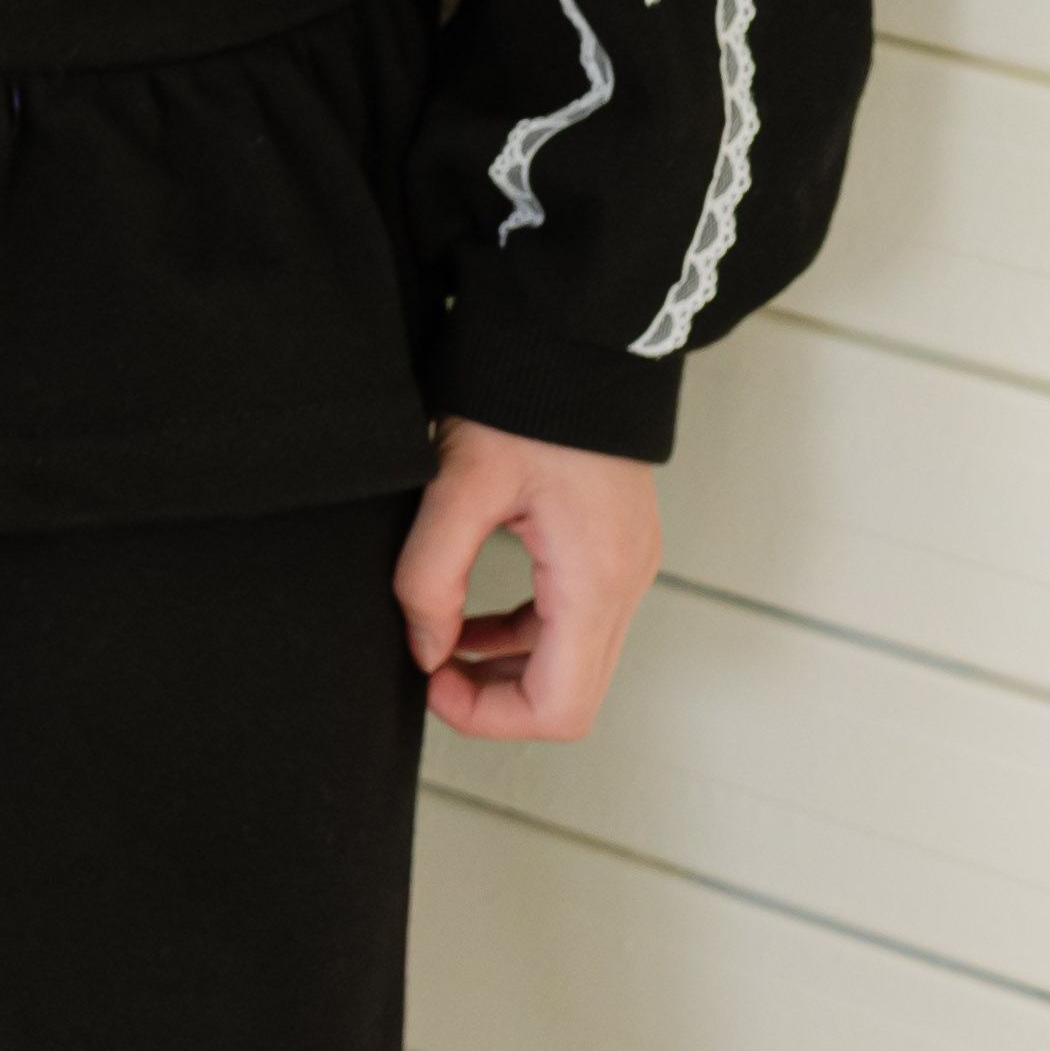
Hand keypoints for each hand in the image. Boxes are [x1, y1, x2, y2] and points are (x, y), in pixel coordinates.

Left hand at [397, 425, 658, 742]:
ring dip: (504, 667)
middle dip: (494, 698)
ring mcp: (624, 565)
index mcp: (596, 579)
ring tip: (438, 642)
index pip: (559, 708)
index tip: (430, 682)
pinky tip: (469, 613)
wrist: (577, 334)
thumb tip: (424, 649)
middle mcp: (625, 583)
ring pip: (570, 661)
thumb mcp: (460, 481)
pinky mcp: (611, 546)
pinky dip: (520, 632)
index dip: (488, 716)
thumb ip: (432, 572)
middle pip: (569, 694)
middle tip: (428, 668)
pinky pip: (570, 620)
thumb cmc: (526, 397)